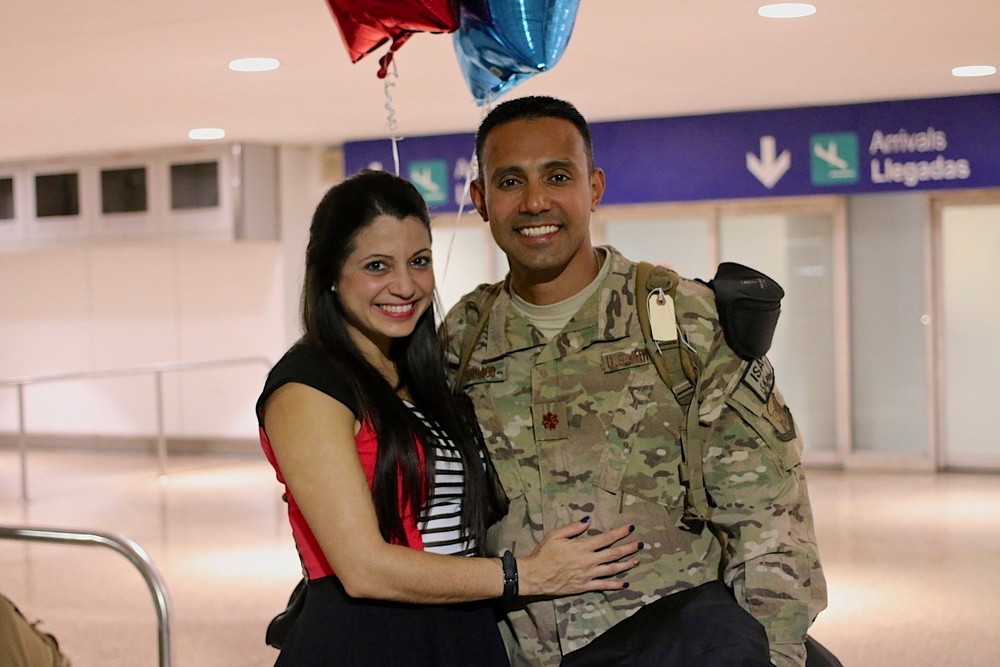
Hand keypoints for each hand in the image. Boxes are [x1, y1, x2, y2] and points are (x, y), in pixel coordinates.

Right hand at [516, 518, 640, 597]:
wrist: (535, 576)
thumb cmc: (543, 553)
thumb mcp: (555, 535)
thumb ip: (573, 528)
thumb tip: (588, 520)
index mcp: (582, 547)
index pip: (606, 538)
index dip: (619, 533)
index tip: (630, 528)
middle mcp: (589, 561)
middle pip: (613, 554)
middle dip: (628, 548)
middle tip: (640, 544)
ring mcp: (588, 575)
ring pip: (612, 569)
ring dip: (626, 564)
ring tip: (637, 560)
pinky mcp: (585, 586)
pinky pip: (603, 585)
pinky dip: (615, 584)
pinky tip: (625, 583)